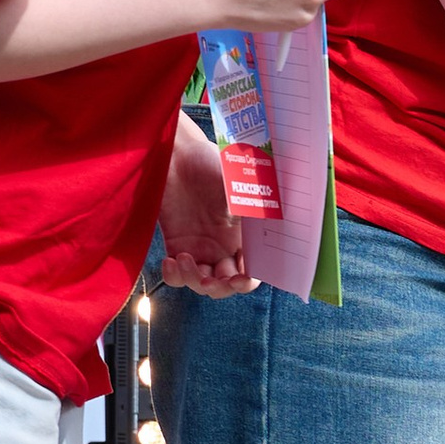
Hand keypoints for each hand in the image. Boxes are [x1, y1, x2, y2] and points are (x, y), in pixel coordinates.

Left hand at [158, 112, 252, 296]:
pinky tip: (171, 262)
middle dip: (221, 288)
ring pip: (201, 283)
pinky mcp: (176, 245)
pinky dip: (175, 276)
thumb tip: (273, 222)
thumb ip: (254, 207)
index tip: (240, 279)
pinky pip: (177, 275)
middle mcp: (223, 246)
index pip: (252, 270)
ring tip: (185, 260)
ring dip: (194, 281)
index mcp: (244, 235)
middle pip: (227, 283)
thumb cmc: (211, 163)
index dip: (248, 281)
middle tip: (210, 280)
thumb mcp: (240, 186)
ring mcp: (200, 248)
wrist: (178, 155)